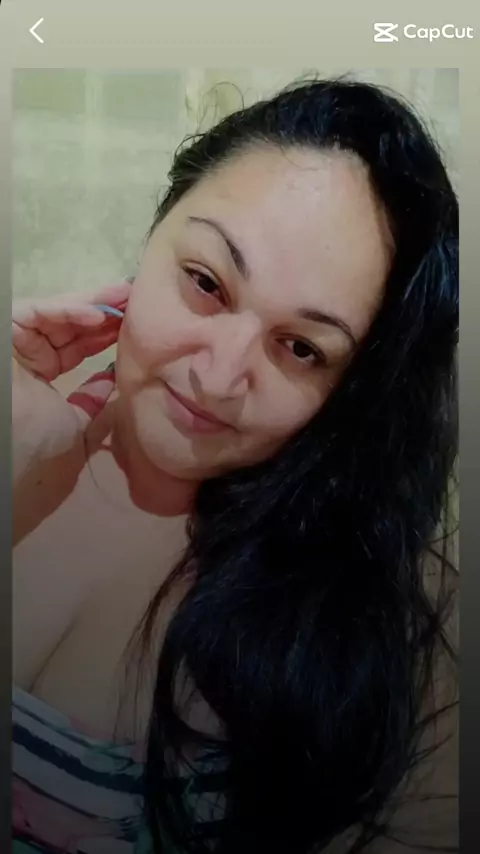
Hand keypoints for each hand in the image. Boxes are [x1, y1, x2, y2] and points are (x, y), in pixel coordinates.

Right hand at [12, 281, 130, 483]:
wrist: (11, 453)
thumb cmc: (38, 444)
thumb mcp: (75, 425)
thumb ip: (90, 403)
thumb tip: (109, 382)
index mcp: (40, 375)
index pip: (77, 346)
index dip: (106, 335)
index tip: (135, 326)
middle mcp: (28, 354)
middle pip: (70, 324)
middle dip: (105, 310)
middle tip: (135, 298)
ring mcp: (15, 340)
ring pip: (57, 312)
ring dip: (93, 302)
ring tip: (124, 296)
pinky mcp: (5, 328)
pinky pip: (37, 311)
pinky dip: (68, 310)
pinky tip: (98, 314)